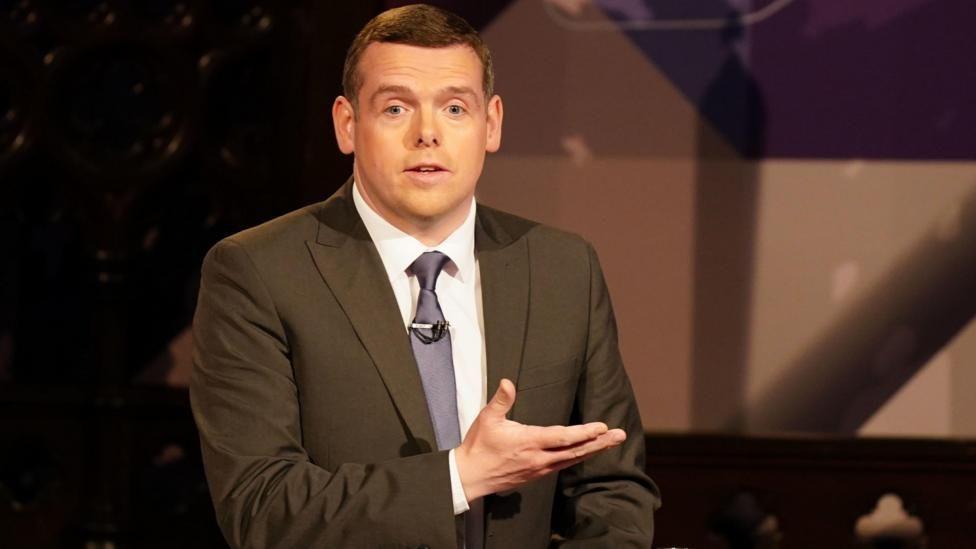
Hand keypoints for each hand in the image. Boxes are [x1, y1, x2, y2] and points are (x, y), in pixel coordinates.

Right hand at [455, 378, 625, 500]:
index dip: (585, 432)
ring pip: (572, 459)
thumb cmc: (479, 446)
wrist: (471, 476)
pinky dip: (578, 457)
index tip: (602, 426)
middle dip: (599, 442)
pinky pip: (564, 465)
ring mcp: (540, 469)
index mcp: (529, 442)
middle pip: (576, 450)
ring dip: (593, 450)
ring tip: (611, 442)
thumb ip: (502, 400)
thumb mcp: (487, 419)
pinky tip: (588, 452)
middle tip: (620, 435)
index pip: (563, 437)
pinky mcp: (537, 474)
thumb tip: (508, 382)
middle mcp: (539, 458)